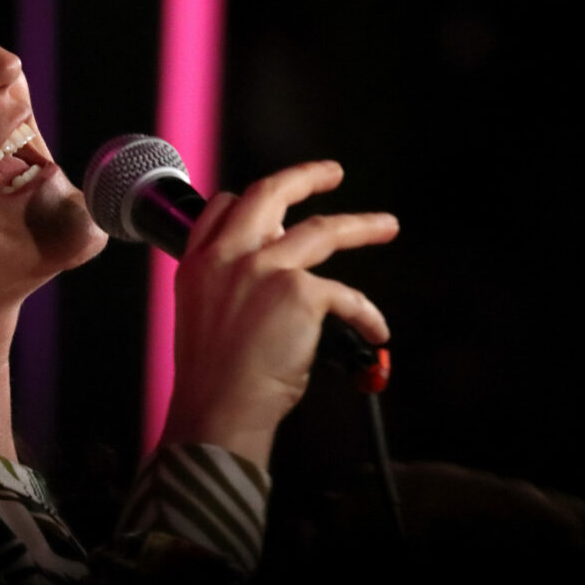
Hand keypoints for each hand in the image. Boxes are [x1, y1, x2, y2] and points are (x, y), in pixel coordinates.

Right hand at [160, 160, 398, 467]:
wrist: (218, 412)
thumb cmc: (213, 383)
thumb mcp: (202, 319)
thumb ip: (230, 287)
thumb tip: (275, 275)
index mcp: (198, 264)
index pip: (222, 209)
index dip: (249, 200)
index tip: (271, 202)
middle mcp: (228, 257)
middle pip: (270, 195)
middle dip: (305, 177)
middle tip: (332, 172)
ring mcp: (264, 269)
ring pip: (323, 230)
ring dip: (362, 225)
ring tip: (386, 225)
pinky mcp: (299, 292)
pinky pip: (348, 295)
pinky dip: (367, 316)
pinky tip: (376, 332)